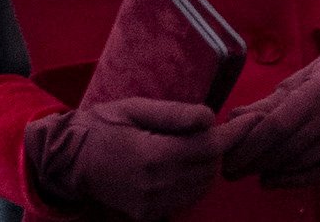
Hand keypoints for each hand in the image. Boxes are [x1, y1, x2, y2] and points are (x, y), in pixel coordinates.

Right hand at [24, 97, 231, 219]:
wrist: (69, 160)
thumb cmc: (103, 125)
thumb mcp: (137, 108)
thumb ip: (175, 114)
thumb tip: (210, 118)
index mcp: (154, 155)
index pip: (210, 147)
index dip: (233, 133)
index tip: (250, 120)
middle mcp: (156, 185)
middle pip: (211, 169)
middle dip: (220, 148)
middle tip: (215, 129)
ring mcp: (151, 204)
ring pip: (202, 187)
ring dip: (209, 166)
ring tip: (199, 145)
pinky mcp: (147, 214)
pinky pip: (186, 200)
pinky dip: (195, 182)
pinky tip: (186, 164)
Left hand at [221, 34, 319, 187]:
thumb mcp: (300, 80)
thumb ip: (267, 103)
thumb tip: (232, 119)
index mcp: (319, 91)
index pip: (277, 125)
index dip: (250, 145)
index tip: (229, 157)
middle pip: (286, 148)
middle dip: (254, 162)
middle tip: (231, 169)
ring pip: (299, 164)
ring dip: (269, 171)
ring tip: (249, 171)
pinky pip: (317, 175)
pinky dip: (290, 180)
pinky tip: (272, 178)